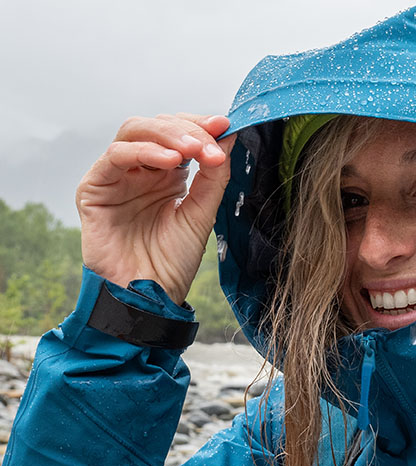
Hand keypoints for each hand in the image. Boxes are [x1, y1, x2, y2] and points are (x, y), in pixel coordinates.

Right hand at [76, 114, 236, 304]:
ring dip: (168, 134)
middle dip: (188, 130)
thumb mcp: (202, 215)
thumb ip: (214, 177)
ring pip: (135, 131)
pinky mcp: (95, 188)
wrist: (148, 296)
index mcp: (165, 176)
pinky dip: (143, 151)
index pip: (180, 134)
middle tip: (212, 143)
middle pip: (158, 126)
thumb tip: (229, 136)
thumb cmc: (171, 263)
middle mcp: (140, 171)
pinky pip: (115, 156)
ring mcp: (117, 176)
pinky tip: (169, 160)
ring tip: (194, 150)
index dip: (201, 126)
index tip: (226, 126)